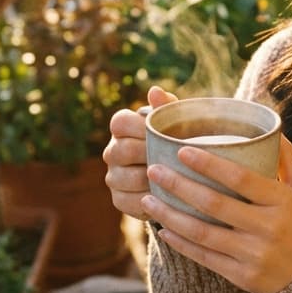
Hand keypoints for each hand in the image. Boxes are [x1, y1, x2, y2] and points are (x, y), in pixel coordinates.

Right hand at [102, 85, 175, 219]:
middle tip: (174, 157)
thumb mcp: (175, 122)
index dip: (141, 127)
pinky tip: (167, 197)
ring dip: (153, 179)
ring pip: (128, 178)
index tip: (164, 132)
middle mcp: (112, 151)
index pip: (120, 122)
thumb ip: (165, 106)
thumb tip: (154, 91)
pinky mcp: (118, 200)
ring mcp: (113, 177)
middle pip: (123, 150)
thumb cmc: (175, 140)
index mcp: (121, 127)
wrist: (179, 175)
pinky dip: (151, 200)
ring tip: (174, 177)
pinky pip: (131, 201)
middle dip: (149, 153)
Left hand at [141, 135, 291, 292]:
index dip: (209, 164)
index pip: (240, 178)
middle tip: (154, 170)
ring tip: (147, 199)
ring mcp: (254, 255)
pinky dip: (181, 243)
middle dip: (179, 185)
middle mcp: (267, 228)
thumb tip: (270, 127)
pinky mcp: (243, 276)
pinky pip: (205, 257)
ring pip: (203, 233)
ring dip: (171, 215)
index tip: (182, 150)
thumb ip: (287, 161)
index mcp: (282, 202)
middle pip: (215, 204)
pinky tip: (164, 230)